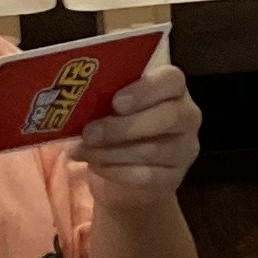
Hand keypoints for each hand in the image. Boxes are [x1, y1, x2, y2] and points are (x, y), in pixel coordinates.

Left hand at [72, 56, 201, 201]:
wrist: (126, 177)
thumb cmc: (117, 128)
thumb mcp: (111, 107)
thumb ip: (103, 98)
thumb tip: (70, 98)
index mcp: (172, 88)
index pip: (172, 80)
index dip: (146, 90)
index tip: (116, 102)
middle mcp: (187, 116)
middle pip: (169, 117)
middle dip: (124, 127)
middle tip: (89, 132)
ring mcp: (184, 149)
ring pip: (153, 150)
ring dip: (111, 151)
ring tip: (81, 150)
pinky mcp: (174, 178)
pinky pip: (147, 176)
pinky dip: (116, 171)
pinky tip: (95, 166)